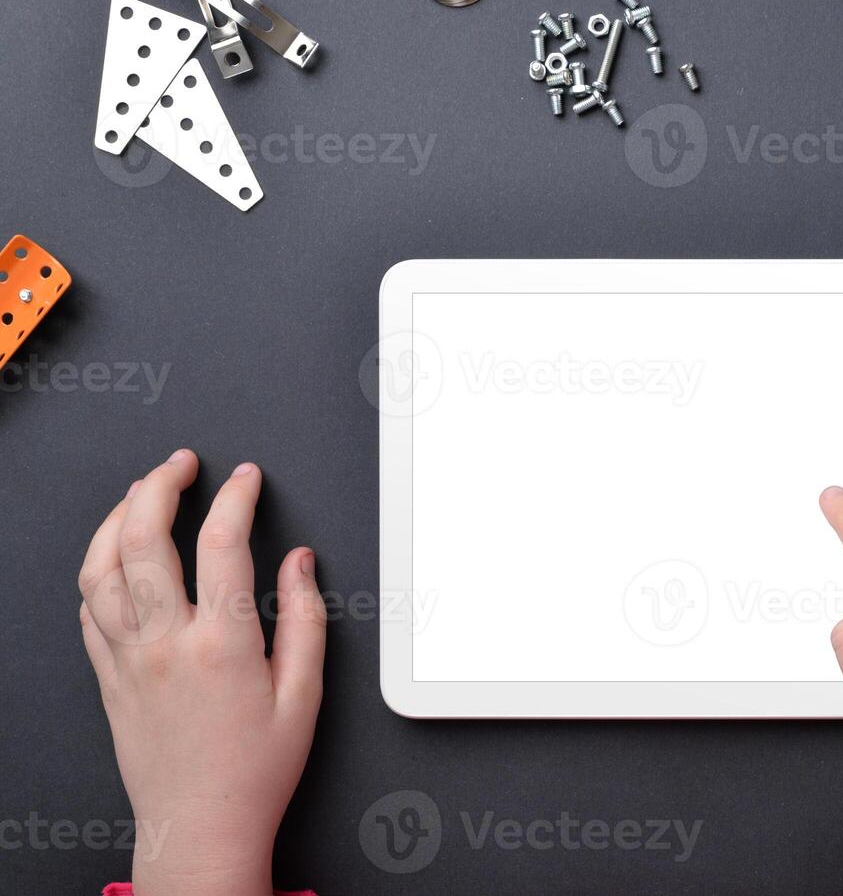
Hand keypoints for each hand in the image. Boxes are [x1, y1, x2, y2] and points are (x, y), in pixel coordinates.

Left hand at [77, 450, 325, 895]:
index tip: (246, 477)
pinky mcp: (107, 677)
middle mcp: (166, 643)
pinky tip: (117, 557)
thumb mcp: (305, 693)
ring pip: (101, 568)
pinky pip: (87, 610)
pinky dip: (98, 570)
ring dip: (117, 518)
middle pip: (144, 539)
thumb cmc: (255, 769)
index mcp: (223, 644)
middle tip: (181, 463)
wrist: (200, 827)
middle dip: (160, 485)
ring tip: (140, 493)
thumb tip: (298, 563)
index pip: (223, 543)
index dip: (236, 497)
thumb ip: (305, 619)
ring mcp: (128, 659)